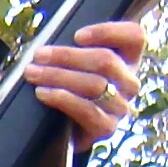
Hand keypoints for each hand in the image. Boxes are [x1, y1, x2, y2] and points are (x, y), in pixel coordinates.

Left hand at [21, 17, 144, 143]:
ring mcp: (121, 107)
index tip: (77, 35)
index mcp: (128, 59)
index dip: (108, 32)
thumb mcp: (75, 65)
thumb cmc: (68, 89)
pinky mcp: (107, 128)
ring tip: (33, 73)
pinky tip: (43, 93)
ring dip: (59, 76)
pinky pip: (87, 110)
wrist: (64, 134)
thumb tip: (49, 42)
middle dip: (67, 56)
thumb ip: (74, 49)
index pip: (134, 37)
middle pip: (106, 61)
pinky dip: (62, 98)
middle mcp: (129, 82)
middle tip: (38, 55)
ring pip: (95, 84)